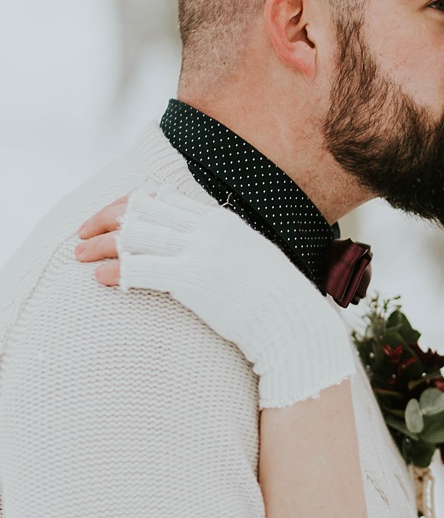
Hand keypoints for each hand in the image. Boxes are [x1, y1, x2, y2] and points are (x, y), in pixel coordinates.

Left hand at [80, 176, 357, 405]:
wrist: (291, 320)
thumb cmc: (269, 297)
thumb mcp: (243, 255)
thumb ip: (216, 242)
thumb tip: (190, 243)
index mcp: (217, 217)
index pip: (160, 197)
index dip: (126, 204)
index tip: (105, 215)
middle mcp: (206, 227)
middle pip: (143, 210)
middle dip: (106, 219)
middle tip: (81, 233)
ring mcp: (200, 250)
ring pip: (137, 235)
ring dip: (103, 245)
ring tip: (78, 255)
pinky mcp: (192, 279)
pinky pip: (144, 268)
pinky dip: (117, 271)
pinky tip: (98, 279)